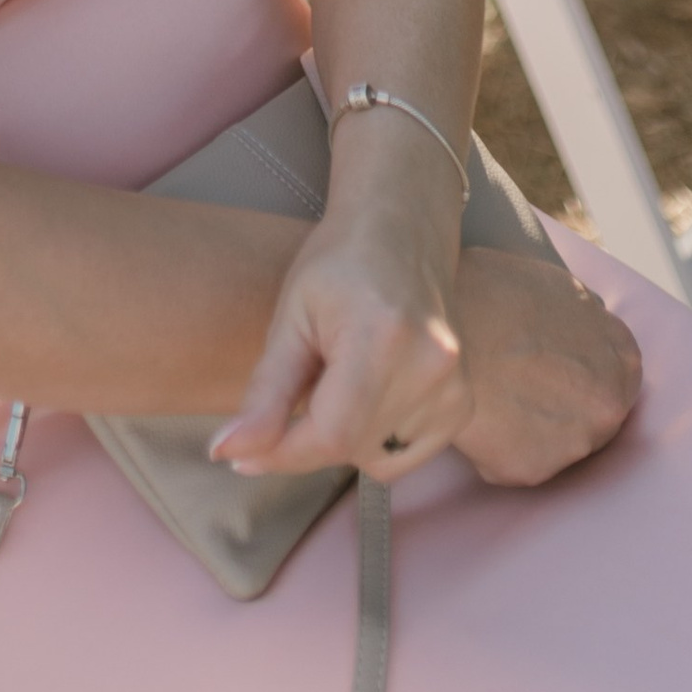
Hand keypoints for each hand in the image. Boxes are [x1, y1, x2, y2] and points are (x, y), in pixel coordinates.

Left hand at [214, 182, 467, 484]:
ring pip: (375, 458)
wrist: (402, 233)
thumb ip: (265, 392)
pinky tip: (371, 394)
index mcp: (382, 338)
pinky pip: (407, 456)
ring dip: (344, 437)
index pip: (331, 434)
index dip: (282, 453)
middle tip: (303, 383)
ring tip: (342, 379)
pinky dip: (377, 439)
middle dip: (309, 434)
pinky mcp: (464, 403)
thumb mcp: (291, 318)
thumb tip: (228, 451)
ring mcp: (455, 388)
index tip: (241, 455)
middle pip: (350, 448)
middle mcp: (430, 367)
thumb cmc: (338, 265)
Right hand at [446, 247, 640, 487]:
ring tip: (490, 397)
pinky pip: (516, 465)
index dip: (580, 375)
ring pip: (553, 445)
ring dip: (527, 431)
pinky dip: (496, 449)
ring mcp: (576, 441)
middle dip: (557, 407)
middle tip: (517, 388)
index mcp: (622, 355)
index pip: (615, 379)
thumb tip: (584, 327)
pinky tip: (476, 416)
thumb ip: (585, 320)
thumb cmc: (489, 292)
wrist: (441, 325)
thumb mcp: (556, 286)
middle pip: (589, 417)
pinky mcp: (534, 469)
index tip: (552, 372)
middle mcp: (609, 402)